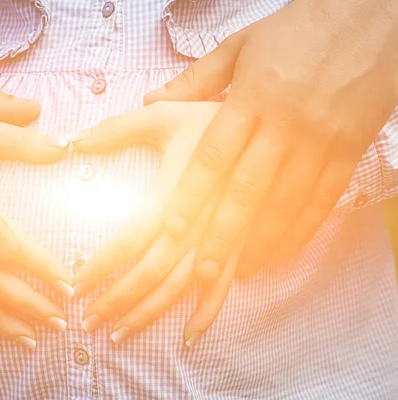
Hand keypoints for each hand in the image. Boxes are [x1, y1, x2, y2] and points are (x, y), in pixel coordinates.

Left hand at [69, 102, 242, 344]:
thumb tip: (73, 141)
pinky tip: (187, 337)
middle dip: (116, 300)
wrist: (277, 126)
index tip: (73, 284)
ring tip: (118, 335)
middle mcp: (199, 225)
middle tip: (86, 322)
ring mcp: (224, 241)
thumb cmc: (213, 121)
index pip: (129, 239)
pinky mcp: (246, 247)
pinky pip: (225, 289)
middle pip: (151, 273)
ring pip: (181, 289)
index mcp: (176, 193)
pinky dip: (206, 315)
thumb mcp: (164, 117)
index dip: (99, 265)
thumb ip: (117, 129)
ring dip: (149, 314)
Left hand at [142, 0, 397, 275]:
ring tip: (239, 272)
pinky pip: (325, 198)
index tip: (172, 229)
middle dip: (223, 233)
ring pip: (288, 202)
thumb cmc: (297, 31)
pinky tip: (282, 251)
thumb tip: (150, 100)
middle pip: (249, 188)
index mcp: (252, 97)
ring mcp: (322, 139)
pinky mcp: (350, 149)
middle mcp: (286, 123)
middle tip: (201, 272)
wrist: (372, 17)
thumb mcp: (239, 46)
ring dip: (262, 242)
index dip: (192, 194)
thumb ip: (195, 80)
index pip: (215, 154)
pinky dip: (303, 230)